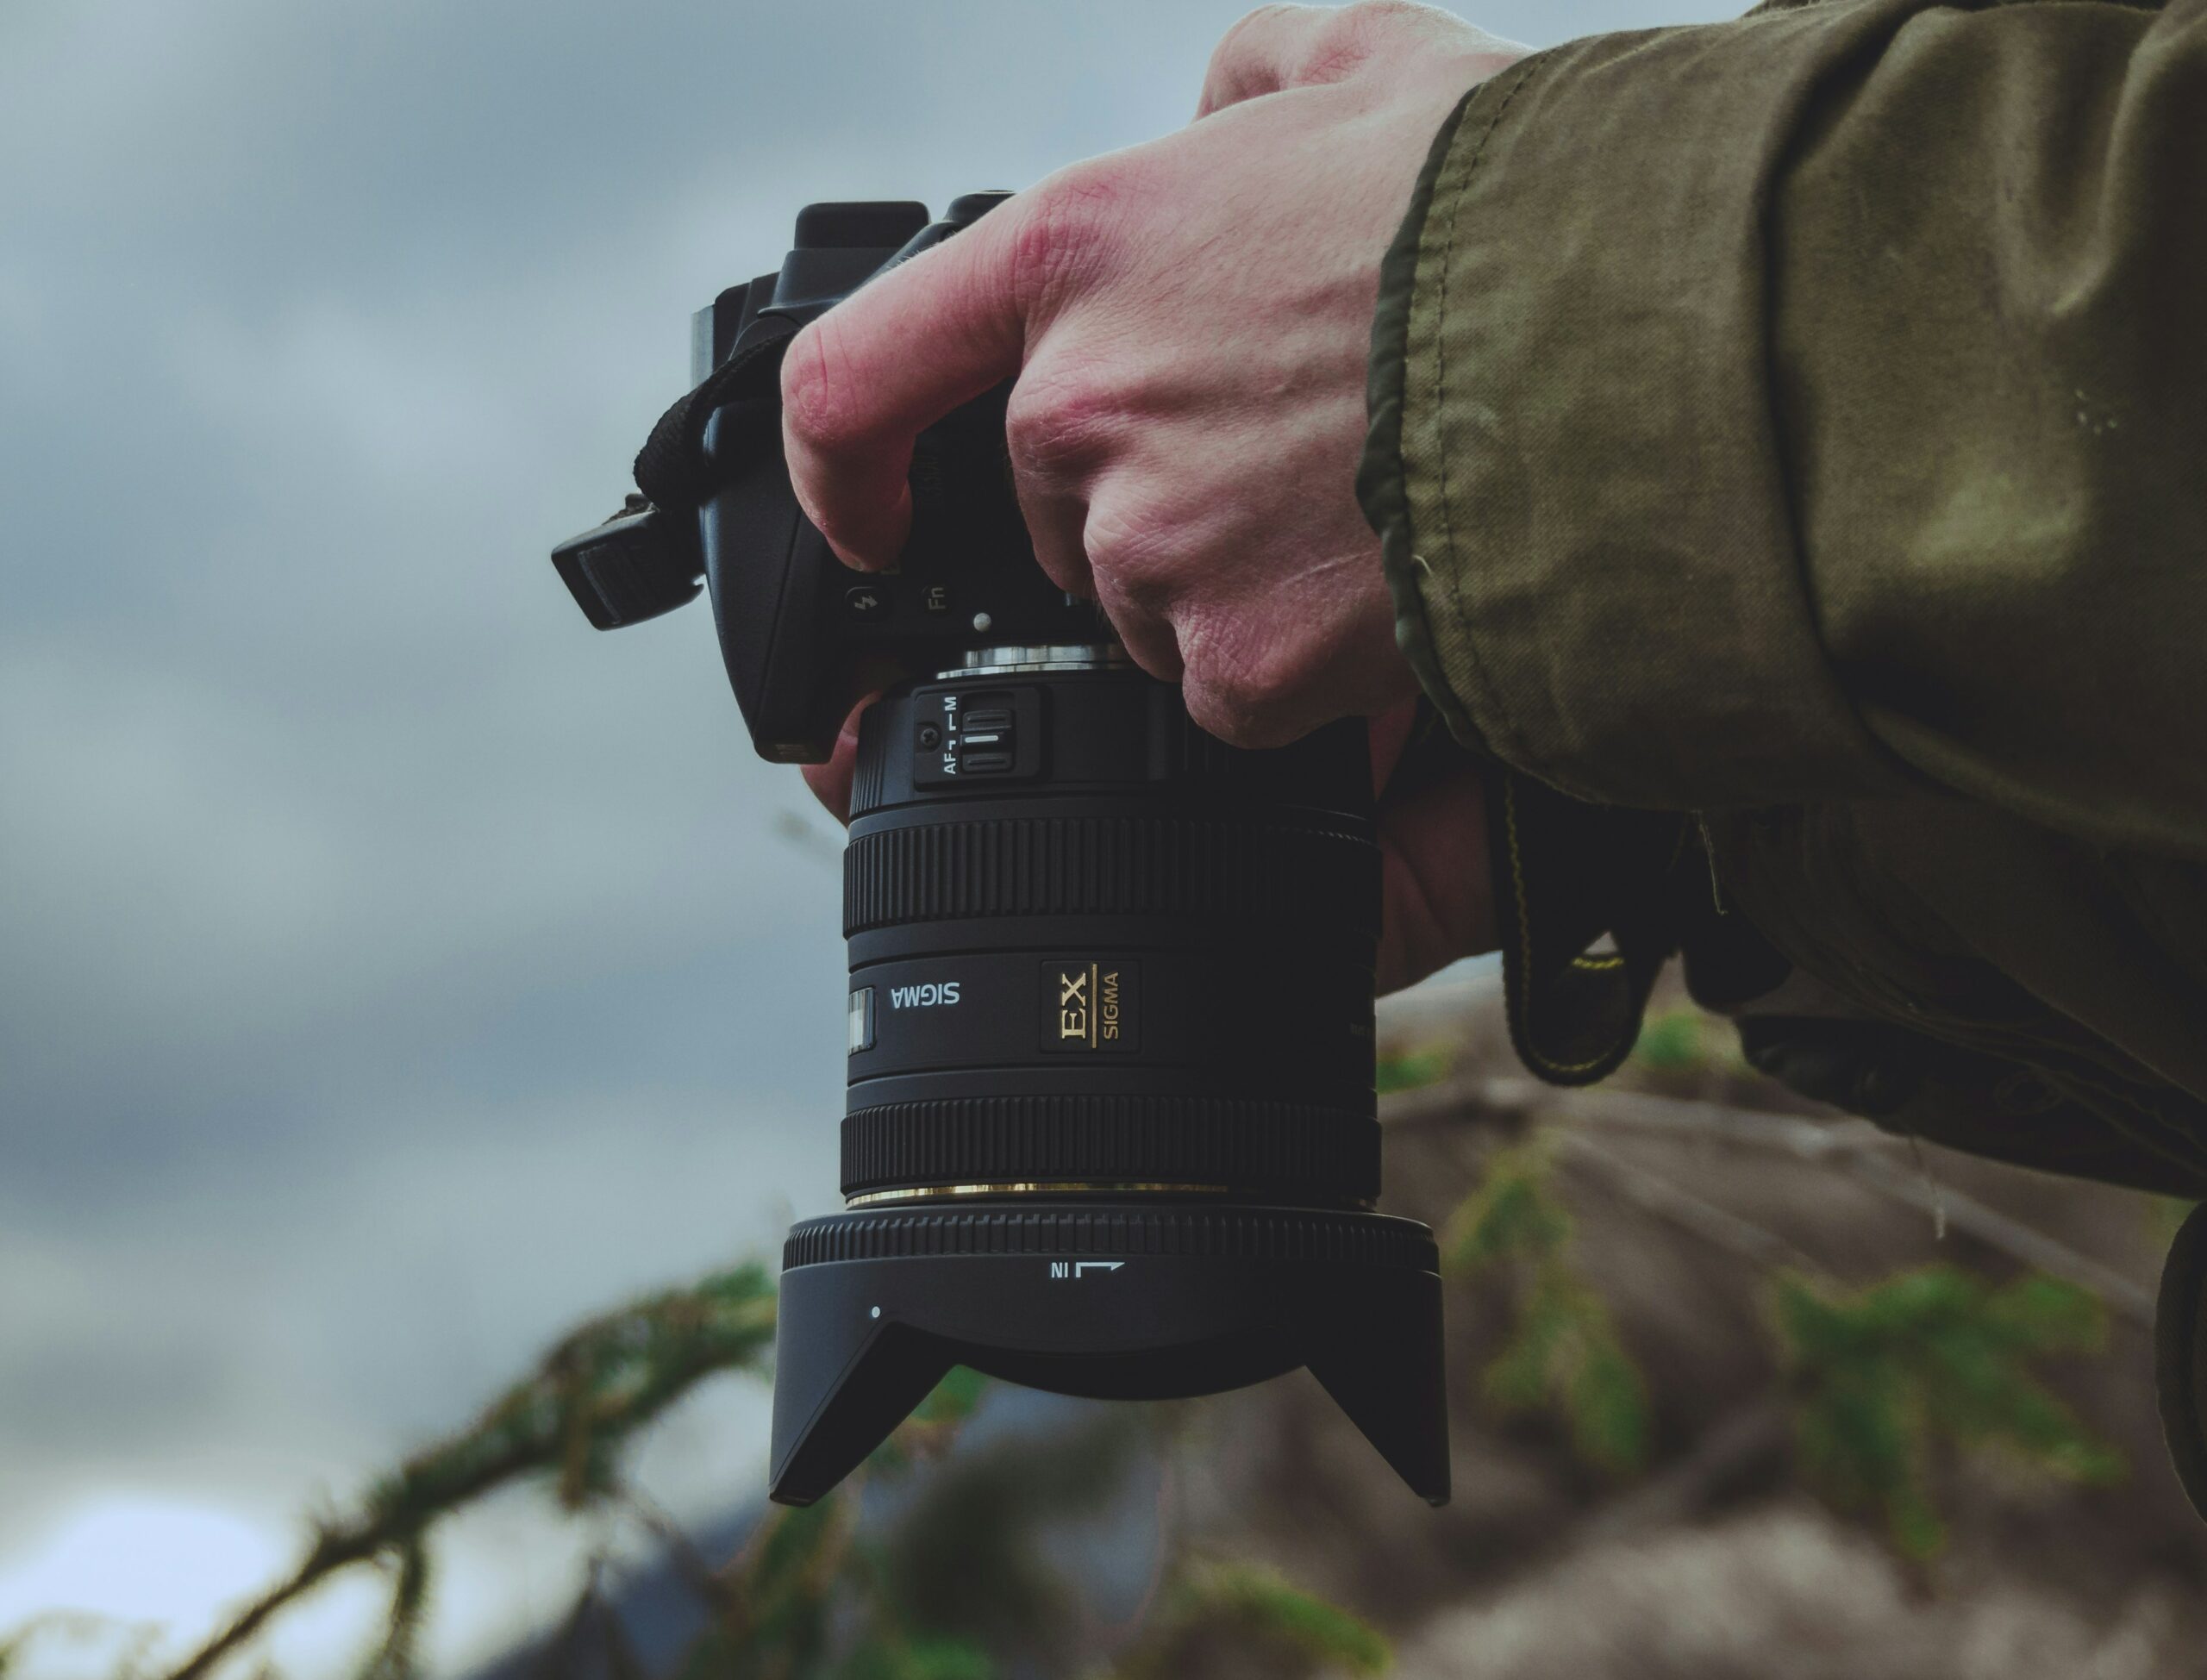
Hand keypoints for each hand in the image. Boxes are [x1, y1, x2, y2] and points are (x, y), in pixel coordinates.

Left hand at [792, 1, 1518, 988]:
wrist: (1655, 345)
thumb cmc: (1522, 202)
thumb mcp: (1369, 62)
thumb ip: (1249, 83)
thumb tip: (1217, 120)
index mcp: (1080, 253)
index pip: (853, 380)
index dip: (845, 471)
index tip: (872, 520)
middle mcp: (1084, 406)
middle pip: (1058, 512)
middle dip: (1148, 505)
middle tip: (1296, 466)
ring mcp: (1154, 546)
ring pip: (1149, 609)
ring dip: (1232, 585)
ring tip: (1366, 516)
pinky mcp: (1238, 661)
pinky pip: (1235, 693)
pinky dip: (1300, 672)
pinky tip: (1386, 597)